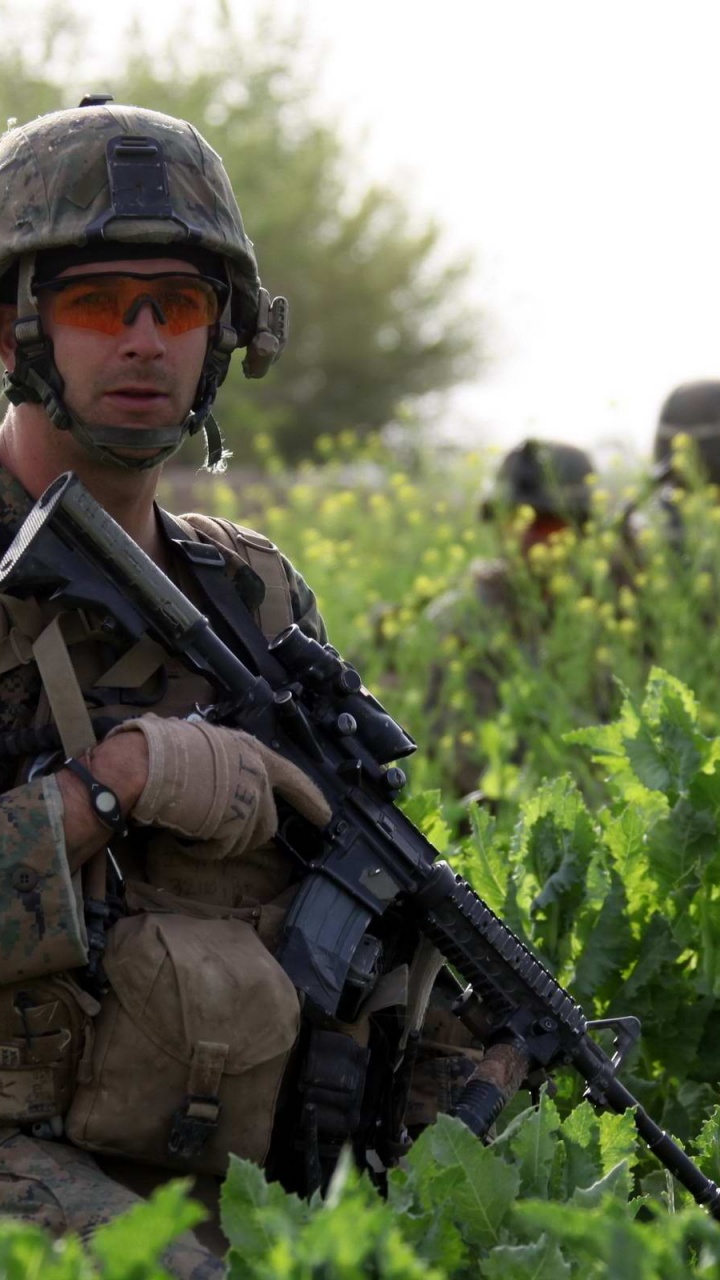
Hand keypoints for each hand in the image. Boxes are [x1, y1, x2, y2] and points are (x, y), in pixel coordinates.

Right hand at [107, 714, 330, 858]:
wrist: (149, 764)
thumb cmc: (164, 747)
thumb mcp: (205, 743)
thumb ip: (225, 762)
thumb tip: (221, 776)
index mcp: (253, 751)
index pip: (293, 777)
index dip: (310, 799)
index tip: (325, 816)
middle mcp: (258, 776)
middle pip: (267, 821)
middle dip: (244, 830)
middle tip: (213, 826)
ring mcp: (249, 803)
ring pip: (245, 840)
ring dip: (221, 840)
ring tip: (192, 824)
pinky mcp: (235, 827)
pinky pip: (223, 850)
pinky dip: (203, 849)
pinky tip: (185, 835)